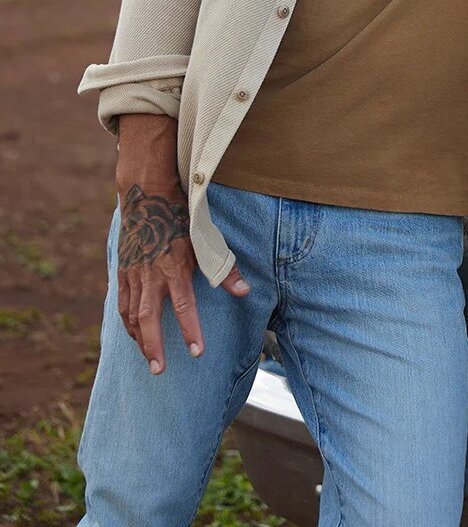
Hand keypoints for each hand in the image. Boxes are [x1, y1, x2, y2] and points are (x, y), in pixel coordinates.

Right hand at [114, 177, 251, 375]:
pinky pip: (122, 304)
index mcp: (174, 267)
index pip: (182, 305)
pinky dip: (128, 323)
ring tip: (150, 361)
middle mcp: (151, 274)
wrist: (147, 196)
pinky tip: (135, 336)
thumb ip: (224, 269)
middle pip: (149, 318)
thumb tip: (244, 292)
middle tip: (160, 371)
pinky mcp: (123, 272)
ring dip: (140, 341)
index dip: (190, 329)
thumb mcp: (205, 240)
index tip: (197, 352)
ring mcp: (134, 274)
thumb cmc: (180, 218)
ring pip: (132, 315)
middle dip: (154, 346)